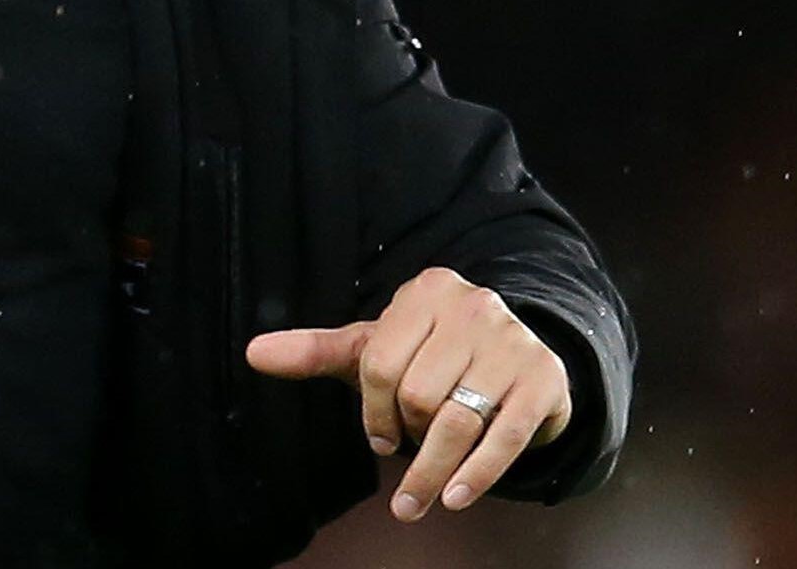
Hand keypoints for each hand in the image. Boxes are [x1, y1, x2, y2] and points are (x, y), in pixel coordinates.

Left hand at [243, 266, 572, 520]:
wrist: (523, 359)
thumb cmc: (435, 356)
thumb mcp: (377, 348)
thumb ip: (317, 352)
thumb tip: (252, 352)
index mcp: (426, 291)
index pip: (379, 362)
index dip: (372, 412)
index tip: (380, 438)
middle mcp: (474, 306)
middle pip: (419, 394)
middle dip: (409, 435)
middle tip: (410, 449)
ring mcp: (514, 342)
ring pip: (459, 420)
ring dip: (433, 473)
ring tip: (415, 504)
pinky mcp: (544, 380)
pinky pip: (505, 437)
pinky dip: (478, 474)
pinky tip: (456, 498)